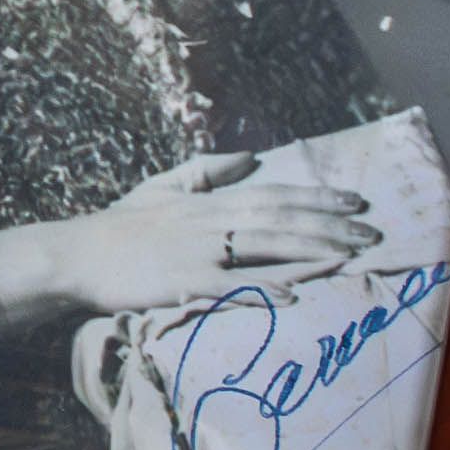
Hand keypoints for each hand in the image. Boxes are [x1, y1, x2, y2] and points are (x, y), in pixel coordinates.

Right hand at [0, 152, 377, 337]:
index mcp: (207, 199)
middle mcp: (210, 220)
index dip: (318, 197)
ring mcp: (198, 251)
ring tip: (351, 255)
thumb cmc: (120, 225)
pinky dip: (264, 288)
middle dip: (330, 225)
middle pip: (280, 218)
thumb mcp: (162, 186)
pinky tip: (296, 294)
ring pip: (266, 247)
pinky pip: (232, 286)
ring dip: (312, 251)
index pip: (274, 192)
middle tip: (372, 233)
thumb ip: (206, 169)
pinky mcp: (184, 281)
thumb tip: (250, 156)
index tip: (357, 201)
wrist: (76, 254)